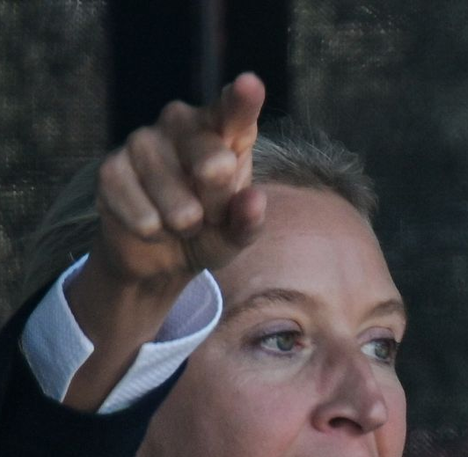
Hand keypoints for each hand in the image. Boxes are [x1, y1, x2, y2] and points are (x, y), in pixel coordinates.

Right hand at [59, 74, 267, 411]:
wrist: (158, 258)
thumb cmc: (209, 234)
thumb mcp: (235, 235)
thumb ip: (249, 221)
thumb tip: (255, 200)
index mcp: (221, 133)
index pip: (233, 113)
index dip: (241, 102)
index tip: (250, 86)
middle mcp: (181, 125)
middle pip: (210, 158)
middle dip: (216, 200)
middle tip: (209, 213)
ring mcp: (143, 141)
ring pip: (174, 196)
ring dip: (182, 224)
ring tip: (181, 223)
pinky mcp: (111, 167)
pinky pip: (142, 212)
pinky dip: (152, 232)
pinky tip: (152, 226)